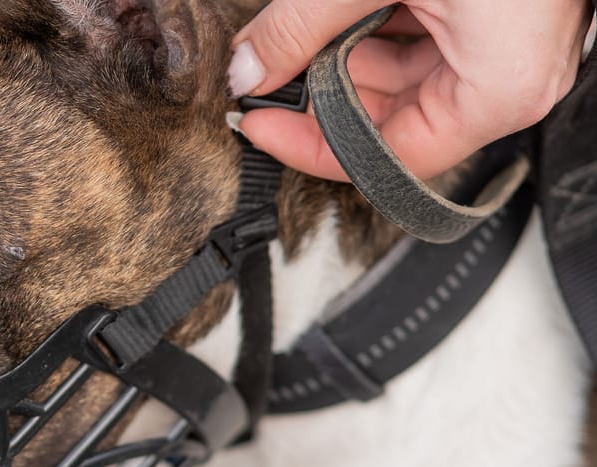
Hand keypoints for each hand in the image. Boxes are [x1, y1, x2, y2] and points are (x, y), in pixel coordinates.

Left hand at [227, 0, 596, 181]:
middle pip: (392, 119)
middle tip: (269, 70)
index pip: (388, 158)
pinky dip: (375, 25)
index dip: (311, 146)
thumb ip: (299, 27)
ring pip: (402, 76)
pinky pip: (424, 40)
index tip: (261, 124)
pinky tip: (340, 8)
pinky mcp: (497, 15)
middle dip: (322, 93)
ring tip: (301, 29)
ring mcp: (505, 46)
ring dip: (344, 55)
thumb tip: (248, 68)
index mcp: (499, 89)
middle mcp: (510, 79)